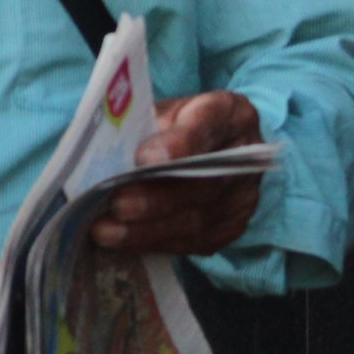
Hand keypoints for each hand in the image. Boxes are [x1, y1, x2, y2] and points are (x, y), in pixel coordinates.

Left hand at [94, 91, 264, 254]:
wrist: (190, 149)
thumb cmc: (167, 126)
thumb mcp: (156, 111)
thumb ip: (141, 126)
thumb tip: (107, 154)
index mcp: (231, 114)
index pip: (210, 123)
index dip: (179, 143)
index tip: (145, 158)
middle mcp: (246, 156)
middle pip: (205, 182)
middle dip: (157, 198)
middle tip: (118, 205)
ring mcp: (243, 196)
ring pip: (199, 219)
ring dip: (149, 229)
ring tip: (108, 231)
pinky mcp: (231, 227)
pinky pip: (196, 242)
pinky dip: (156, 243)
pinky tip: (125, 242)